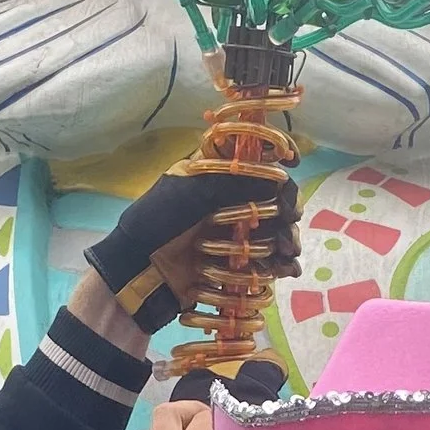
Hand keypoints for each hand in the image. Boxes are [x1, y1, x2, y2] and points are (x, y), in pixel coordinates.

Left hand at [83, 165, 301, 335]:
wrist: (138, 269)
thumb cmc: (156, 222)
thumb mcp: (190, 191)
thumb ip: (232, 181)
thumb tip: (276, 176)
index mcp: (216, 175)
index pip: (254, 161)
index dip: (275, 160)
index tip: (292, 165)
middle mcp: (229, 200)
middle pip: (273, 198)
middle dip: (288, 209)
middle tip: (290, 221)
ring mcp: (234, 232)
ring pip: (274, 230)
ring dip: (287, 238)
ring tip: (288, 252)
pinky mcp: (236, 261)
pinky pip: (267, 260)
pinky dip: (281, 263)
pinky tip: (287, 268)